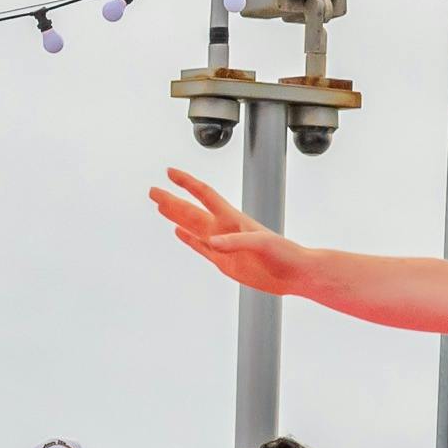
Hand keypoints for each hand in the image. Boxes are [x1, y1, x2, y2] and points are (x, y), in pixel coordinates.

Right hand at [150, 166, 312, 294]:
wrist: (294, 274)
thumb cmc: (285, 253)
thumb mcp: (262, 243)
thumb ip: (236, 241)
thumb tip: (212, 242)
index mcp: (234, 219)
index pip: (205, 195)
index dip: (187, 183)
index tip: (170, 172)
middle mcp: (225, 229)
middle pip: (192, 211)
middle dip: (172, 200)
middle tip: (153, 191)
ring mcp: (223, 245)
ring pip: (193, 227)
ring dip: (176, 216)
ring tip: (160, 206)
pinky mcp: (224, 262)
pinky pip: (201, 247)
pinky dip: (188, 239)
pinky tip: (178, 231)